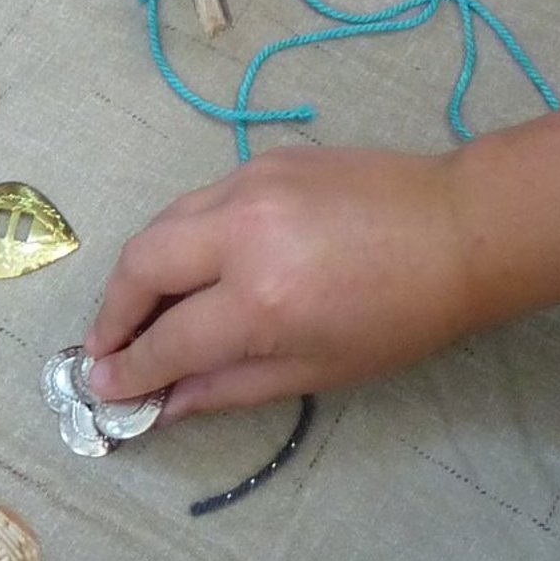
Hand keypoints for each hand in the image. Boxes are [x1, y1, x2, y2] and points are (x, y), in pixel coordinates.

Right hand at [84, 146, 468, 416]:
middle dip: (113, 310)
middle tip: (108, 346)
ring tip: (142, 308)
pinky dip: (183, 234)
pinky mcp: (263, 158)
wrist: (457, 229)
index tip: (103, 387)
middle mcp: (242, 232)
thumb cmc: (397, 317)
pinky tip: (195, 264)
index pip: (167, 340)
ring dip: (141, 268)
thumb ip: (228, 386)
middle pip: (141, 264)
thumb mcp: (316, 370)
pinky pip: (202, 199)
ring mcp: (250, 184)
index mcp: (260, 298)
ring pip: (163, 221)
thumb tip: (163, 403)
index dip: (130, 370)